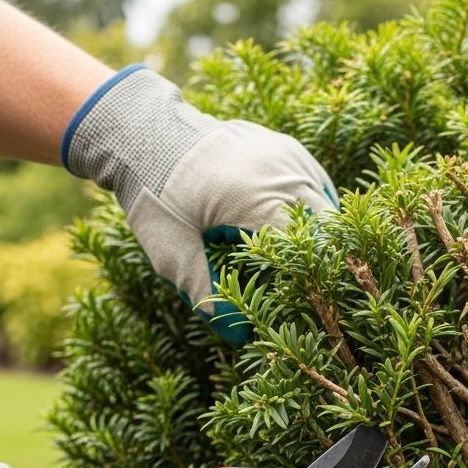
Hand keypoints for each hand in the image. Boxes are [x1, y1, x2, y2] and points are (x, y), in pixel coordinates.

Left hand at [62, 65, 336, 341]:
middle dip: (323, 258)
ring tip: (307, 262)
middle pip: (327, 226)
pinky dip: (314, 206)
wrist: (140, 132)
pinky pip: (315, 182)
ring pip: (327, 202)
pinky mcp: (284, 147)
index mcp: (259, 200)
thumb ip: (204, 292)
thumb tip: (239, 336)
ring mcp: (287, 155)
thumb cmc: (153, 195)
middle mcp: (282, 173)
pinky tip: (300, 227)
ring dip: (321, 232)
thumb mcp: (171, 251)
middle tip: (311, 287)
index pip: (309, 249)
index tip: (306, 302)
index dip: (312, 280)